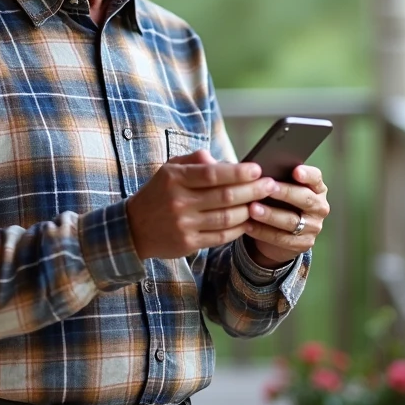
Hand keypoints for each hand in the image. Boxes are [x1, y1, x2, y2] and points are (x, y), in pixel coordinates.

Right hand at [126, 150, 275, 260]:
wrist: (133, 228)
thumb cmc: (158, 193)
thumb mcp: (170, 169)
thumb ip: (196, 160)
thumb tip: (225, 161)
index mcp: (175, 178)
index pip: (213, 174)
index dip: (238, 172)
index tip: (257, 169)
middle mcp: (179, 201)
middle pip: (224, 196)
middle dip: (252, 190)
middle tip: (270, 185)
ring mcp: (183, 224)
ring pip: (226, 218)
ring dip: (249, 210)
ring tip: (263, 203)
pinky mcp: (188, 243)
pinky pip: (221, 236)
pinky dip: (238, 229)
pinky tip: (248, 221)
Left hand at [244, 165, 328, 265]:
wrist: (282, 232)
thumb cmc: (280, 202)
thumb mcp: (282, 189)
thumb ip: (277, 180)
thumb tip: (259, 171)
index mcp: (317, 189)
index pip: (316, 178)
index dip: (307, 174)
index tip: (295, 171)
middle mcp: (319, 207)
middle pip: (305, 199)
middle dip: (285, 193)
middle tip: (268, 188)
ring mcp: (313, 227)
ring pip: (291, 221)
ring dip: (270, 215)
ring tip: (252, 209)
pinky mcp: (302, 244)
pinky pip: (281, 238)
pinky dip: (262, 232)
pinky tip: (248, 226)